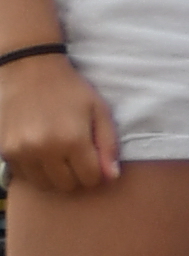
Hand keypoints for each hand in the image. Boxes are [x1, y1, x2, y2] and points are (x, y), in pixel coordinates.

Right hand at [0, 55, 116, 192]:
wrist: (29, 70)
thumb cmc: (70, 89)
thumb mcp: (99, 110)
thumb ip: (108, 145)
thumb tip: (111, 177)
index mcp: (72, 140)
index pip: (90, 178)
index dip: (97, 173)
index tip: (95, 161)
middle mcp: (44, 149)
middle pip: (67, 185)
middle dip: (77, 176)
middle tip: (78, 158)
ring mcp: (21, 152)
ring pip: (44, 185)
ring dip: (55, 176)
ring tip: (60, 156)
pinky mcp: (5, 151)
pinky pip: (24, 176)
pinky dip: (35, 171)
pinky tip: (42, 153)